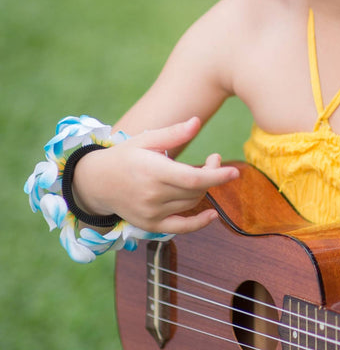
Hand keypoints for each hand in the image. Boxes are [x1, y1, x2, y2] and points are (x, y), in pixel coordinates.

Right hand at [71, 116, 239, 234]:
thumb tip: (197, 122)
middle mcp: (152, 194)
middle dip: (212, 175)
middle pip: (196, 190)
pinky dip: (199, 223)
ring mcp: (151, 212)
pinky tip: (212, 215)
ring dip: (203, 189)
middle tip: (213, 160)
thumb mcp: (145, 140)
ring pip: (191, 203)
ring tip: (202, 173)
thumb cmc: (123, 156)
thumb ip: (173, 134)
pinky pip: (181, 228)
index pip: (193, 179)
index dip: (217, 176)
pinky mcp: (150, 224)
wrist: (95, 182)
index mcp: (152, 170)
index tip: (234, 171)